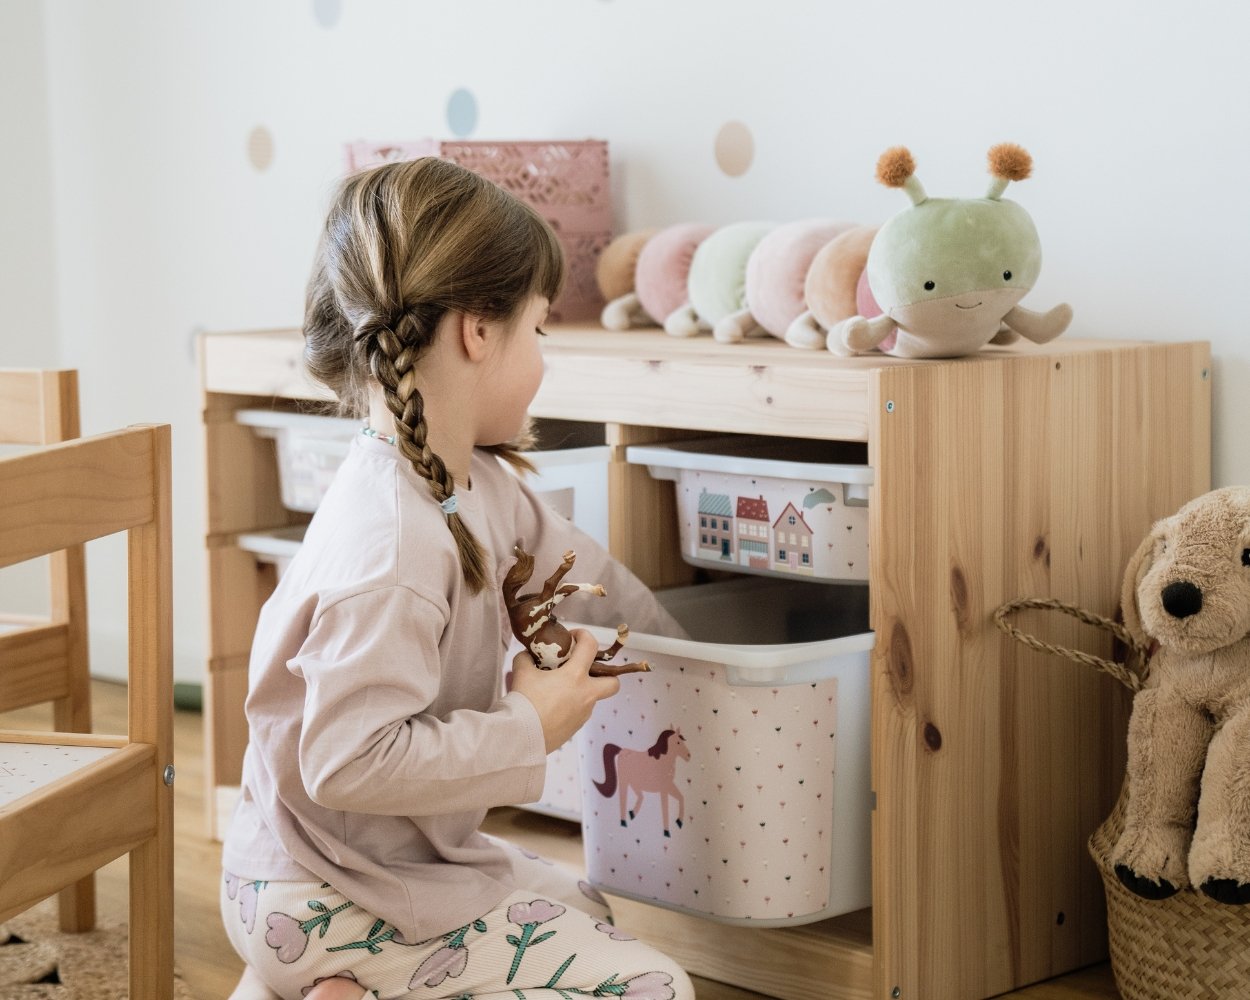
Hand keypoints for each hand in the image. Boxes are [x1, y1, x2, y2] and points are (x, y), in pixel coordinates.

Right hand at [510, 629, 619, 752]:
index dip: (584, 635)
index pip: (591, 646)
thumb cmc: (524, 701)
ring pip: (592, 699)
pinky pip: (579, 712)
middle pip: (613, 683)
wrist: (521, 736)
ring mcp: (583, 714)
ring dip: (582, 691)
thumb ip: (527, 659)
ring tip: (558, 690)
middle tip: (585, 670)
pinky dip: (571, 706)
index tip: (573, 637)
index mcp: (575, 676)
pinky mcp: (576, 728)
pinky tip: (552, 707)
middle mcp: (586, 695)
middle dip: (606, 674)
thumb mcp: (522, 673)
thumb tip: (528, 656)